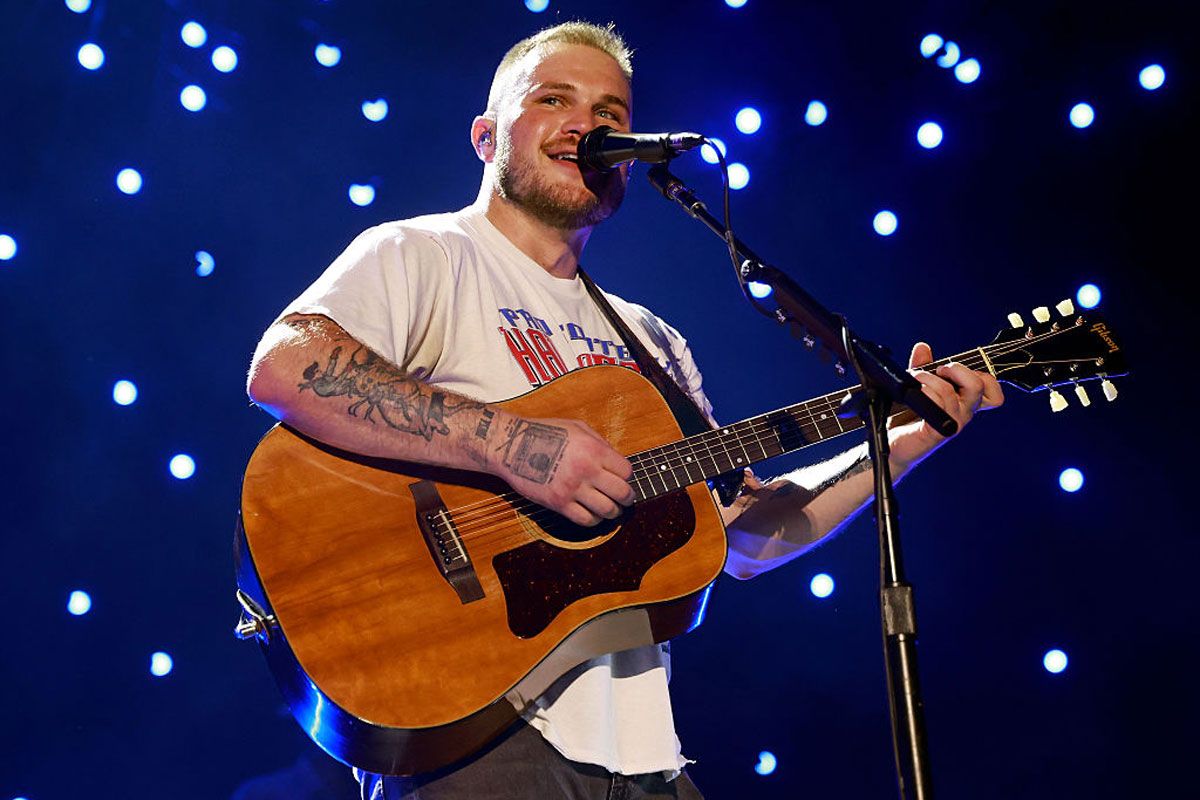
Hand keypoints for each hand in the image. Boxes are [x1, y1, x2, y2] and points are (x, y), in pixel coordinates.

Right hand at [488, 413, 634, 525]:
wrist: (512, 445)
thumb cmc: (543, 432)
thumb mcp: (577, 428)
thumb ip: (599, 444)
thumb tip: (615, 462)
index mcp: (594, 449)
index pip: (626, 471)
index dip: (627, 477)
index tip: (622, 479)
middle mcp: (586, 469)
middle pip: (622, 493)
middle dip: (627, 498)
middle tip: (625, 499)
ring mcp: (572, 488)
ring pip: (607, 510)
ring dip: (613, 512)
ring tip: (610, 509)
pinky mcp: (558, 503)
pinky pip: (585, 520)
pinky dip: (594, 520)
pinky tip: (592, 514)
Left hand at [888, 342, 1004, 468]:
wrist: (892, 443)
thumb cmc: (906, 417)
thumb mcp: (916, 385)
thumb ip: (922, 366)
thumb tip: (923, 347)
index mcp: (964, 401)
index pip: (991, 387)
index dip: (980, 373)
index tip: (951, 369)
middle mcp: (963, 412)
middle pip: (980, 386)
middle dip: (957, 369)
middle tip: (939, 371)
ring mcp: (953, 422)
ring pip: (952, 392)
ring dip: (929, 379)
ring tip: (915, 379)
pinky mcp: (939, 432)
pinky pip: (938, 406)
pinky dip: (924, 392)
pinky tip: (912, 394)